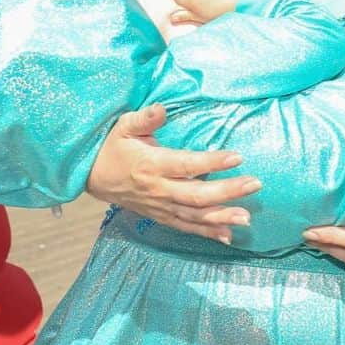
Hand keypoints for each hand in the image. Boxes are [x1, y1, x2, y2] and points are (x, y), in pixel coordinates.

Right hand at [87, 105, 259, 241]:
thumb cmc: (112, 146)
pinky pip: (185, 227)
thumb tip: (163, 109)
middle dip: (228, 191)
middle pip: (197, 195)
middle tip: (255, 184)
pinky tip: (227, 236)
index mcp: (152, 164)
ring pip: (194, 216)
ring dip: (222, 218)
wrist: (90, 175)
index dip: (213, 162)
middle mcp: (158, 189)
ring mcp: (159, 206)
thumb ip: (145, 118)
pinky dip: (206, 233)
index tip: (238, 157)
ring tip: (247, 218)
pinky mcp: (159, 216)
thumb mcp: (124, 125)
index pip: (187, 164)